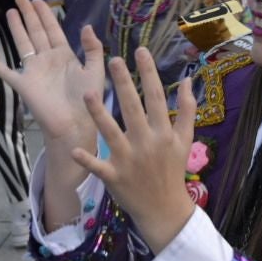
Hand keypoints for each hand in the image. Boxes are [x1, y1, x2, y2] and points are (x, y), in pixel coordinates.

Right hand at [0, 0, 107, 158]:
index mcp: (64, 55)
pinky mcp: (24, 84)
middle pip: (36, 32)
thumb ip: (92, 49)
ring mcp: (34, 71)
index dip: (46, 15)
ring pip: (23, 45)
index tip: (38, 1)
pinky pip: (7, 72)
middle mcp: (47, 60)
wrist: (75, 123)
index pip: (53, 30)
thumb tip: (85, 26)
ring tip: (9, 13)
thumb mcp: (95, 70)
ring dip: (16, 29)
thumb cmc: (87, 99)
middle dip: (29, 15)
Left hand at [82, 47, 198, 253]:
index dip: (148, 73)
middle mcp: (146, 143)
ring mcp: (128, 161)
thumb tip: (187, 80)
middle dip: (124, 83)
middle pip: (133, 108)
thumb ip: (186, 110)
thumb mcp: (185, 140)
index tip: (141, 51)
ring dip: (99, 113)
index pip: (155, 97)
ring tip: (88, 93)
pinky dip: (86, 159)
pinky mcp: (114, 177)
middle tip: (113, 59)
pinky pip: (97, 166)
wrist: (165, 209)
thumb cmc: (172, 170)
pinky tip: (74, 149)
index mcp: (163, 133)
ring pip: (111, 132)